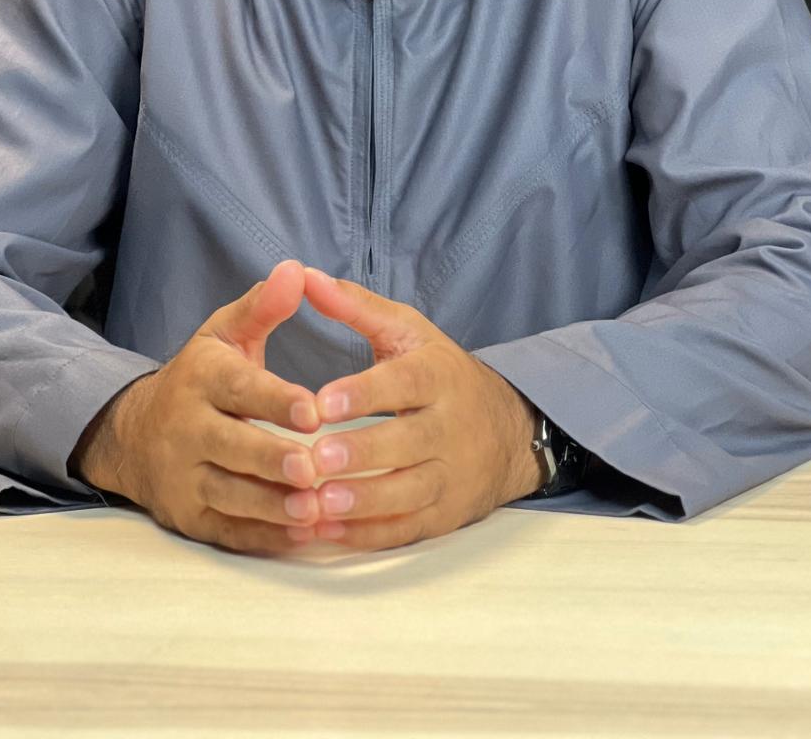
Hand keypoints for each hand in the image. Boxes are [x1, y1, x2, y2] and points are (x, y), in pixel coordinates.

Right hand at [75, 259, 328, 556]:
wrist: (133, 434)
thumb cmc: (201, 379)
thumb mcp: (223, 335)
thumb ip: (263, 307)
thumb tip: (297, 271)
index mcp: (202, 378)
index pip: (240, 389)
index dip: (275, 401)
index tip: (314, 410)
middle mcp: (187, 428)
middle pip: (232, 447)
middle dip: (273, 460)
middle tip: (314, 468)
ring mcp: (184, 477)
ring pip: (230, 495)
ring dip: (273, 506)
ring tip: (315, 509)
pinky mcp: (189, 517)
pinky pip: (228, 531)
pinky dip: (265, 537)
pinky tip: (302, 536)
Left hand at [294, 265, 545, 551]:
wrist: (508, 429)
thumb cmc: (439, 373)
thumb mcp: (407, 331)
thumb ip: (355, 306)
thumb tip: (302, 274)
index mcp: (437, 375)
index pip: (404, 383)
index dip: (364, 392)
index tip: (321, 401)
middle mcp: (449, 426)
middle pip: (407, 443)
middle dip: (362, 453)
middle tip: (316, 458)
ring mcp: (450, 474)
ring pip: (408, 492)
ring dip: (363, 502)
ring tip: (317, 504)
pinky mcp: (445, 514)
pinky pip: (407, 529)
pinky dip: (368, 535)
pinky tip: (327, 533)